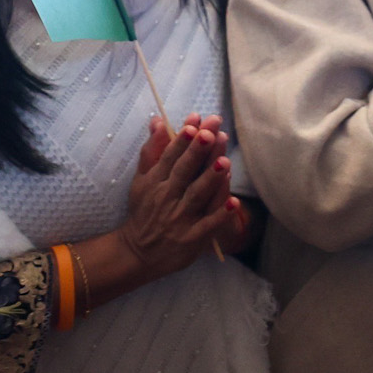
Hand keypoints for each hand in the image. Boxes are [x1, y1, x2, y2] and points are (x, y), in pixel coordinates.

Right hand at [115, 113, 235, 281]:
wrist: (137, 252)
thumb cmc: (144, 210)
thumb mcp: (142, 180)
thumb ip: (152, 150)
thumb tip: (159, 121)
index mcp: (155, 181)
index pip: (170, 157)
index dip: (182, 140)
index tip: (193, 122)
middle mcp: (167, 198)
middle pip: (184, 172)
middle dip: (198, 151)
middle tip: (211, 132)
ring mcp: (180, 219)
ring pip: (197, 196)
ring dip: (211, 179)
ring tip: (225, 162)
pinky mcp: (192, 239)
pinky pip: (208, 225)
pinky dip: (221, 215)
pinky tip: (234, 203)